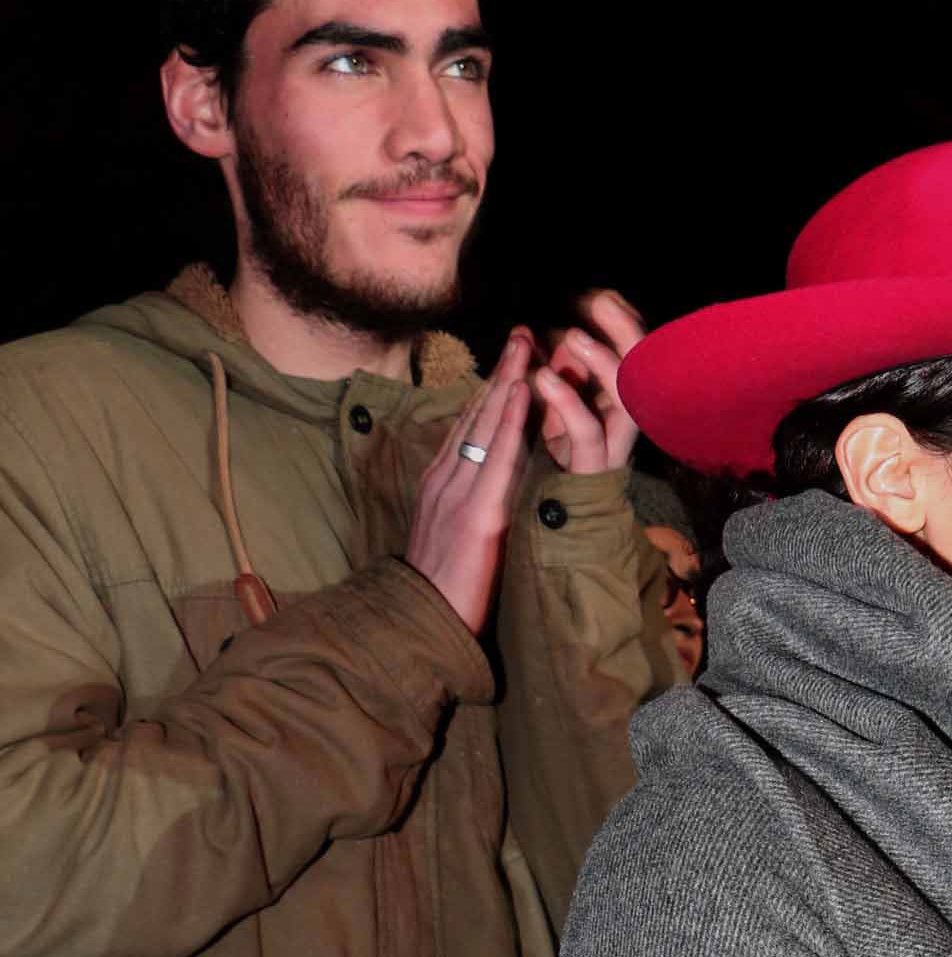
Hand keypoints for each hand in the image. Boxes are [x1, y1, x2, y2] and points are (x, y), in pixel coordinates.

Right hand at [403, 328, 534, 636]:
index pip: (469, 428)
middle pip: (475, 414)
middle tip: (522, 333)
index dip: (491, 393)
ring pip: (485, 424)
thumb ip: (468, 507)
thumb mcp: (453, 536)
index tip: (511, 362)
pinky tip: (523, 391)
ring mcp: (457, 492)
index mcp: (441, 483)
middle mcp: (445, 478)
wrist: (419, 622)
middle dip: (501, 373)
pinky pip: (497, 456)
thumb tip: (490, 494)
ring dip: (508, 382)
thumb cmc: (440, 588)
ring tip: (526, 345)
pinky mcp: (475, 513)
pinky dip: (510, 420)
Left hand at [532, 288, 645, 473]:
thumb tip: (563, 336)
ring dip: (604, 364)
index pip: (634, 355)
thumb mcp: (557, 411)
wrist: (553, 530)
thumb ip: (565, 375)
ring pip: (626, 402)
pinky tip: (544, 377)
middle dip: (627, 333)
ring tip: (575, 336)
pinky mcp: (590, 471)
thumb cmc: (554, 467)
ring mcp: (611, 448)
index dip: (622, 323)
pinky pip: (587, 434)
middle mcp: (622, 425)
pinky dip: (567, 401)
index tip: (602, 294)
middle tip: (602, 301)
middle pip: (644, 372)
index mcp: (617, 406)